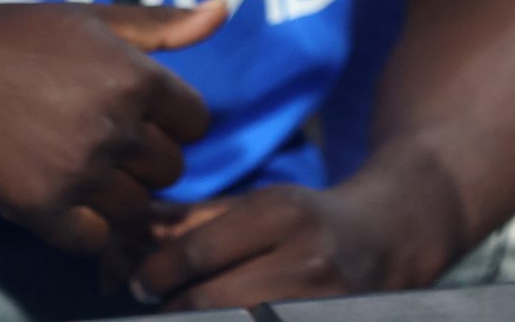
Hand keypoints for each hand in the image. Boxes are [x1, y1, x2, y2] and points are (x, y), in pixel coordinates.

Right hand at [0, 0, 226, 258]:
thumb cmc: (17, 34)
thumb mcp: (96, 18)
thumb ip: (163, 24)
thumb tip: (225, 9)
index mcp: (135, 76)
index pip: (196, 122)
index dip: (171, 121)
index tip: (139, 115)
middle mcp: (114, 125)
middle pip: (170, 168)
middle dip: (146, 158)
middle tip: (104, 140)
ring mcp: (77, 170)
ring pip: (136, 206)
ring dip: (117, 194)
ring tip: (80, 165)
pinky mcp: (39, 207)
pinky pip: (93, 240)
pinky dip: (84, 227)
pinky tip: (62, 196)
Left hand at [129, 181, 407, 311]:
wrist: (386, 238)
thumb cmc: (309, 219)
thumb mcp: (257, 204)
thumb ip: (192, 220)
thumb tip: (128, 234)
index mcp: (284, 214)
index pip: (196, 254)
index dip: (155, 273)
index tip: (142, 281)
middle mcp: (306, 260)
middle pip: (208, 300)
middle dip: (173, 307)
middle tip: (160, 304)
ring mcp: (321, 302)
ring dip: (201, 320)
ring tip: (191, 310)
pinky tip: (228, 319)